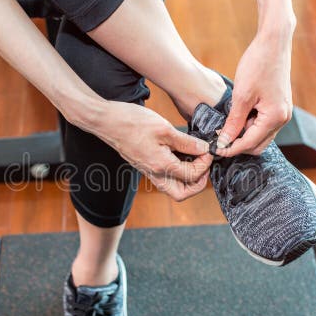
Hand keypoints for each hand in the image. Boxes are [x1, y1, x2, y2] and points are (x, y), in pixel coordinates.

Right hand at [93, 101, 212, 200]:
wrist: (107, 121)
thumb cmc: (132, 122)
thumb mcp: (165, 129)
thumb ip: (187, 142)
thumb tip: (204, 149)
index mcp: (161, 166)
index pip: (192, 175)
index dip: (205, 164)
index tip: (208, 149)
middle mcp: (155, 174)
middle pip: (182, 194)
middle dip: (197, 183)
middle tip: (204, 165)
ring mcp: (149, 171)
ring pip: (173, 188)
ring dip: (187, 179)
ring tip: (194, 159)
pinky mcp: (145, 165)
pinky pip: (165, 177)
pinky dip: (177, 171)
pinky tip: (181, 153)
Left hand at [215, 25, 294, 156]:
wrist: (273, 42)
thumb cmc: (258, 64)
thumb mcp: (241, 95)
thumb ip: (234, 122)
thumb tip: (225, 141)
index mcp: (275, 117)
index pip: (250, 143)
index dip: (231, 148)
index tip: (215, 149)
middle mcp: (283, 118)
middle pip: (258, 144)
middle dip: (239, 144)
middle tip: (219, 138)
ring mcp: (283, 112)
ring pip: (261, 135)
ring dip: (244, 134)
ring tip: (226, 124)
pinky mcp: (280, 106)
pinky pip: (264, 124)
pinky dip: (250, 124)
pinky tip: (237, 115)